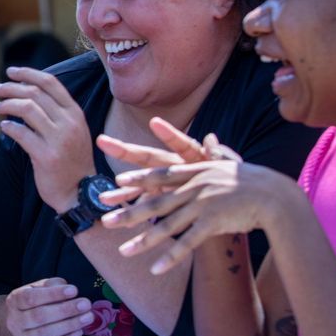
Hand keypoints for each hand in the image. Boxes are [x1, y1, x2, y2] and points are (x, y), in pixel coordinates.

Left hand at [0, 68, 93, 212]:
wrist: (80, 192)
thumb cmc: (71, 160)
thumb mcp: (72, 130)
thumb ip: (56, 112)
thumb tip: (26, 92)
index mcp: (75, 113)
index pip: (50, 83)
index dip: (28, 74)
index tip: (11, 72)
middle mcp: (69, 123)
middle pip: (35, 94)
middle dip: (11, 87)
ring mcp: (59, 139)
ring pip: (27, 109)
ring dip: (7, 105)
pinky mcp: (46, 156)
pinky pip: (22, 134)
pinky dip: (9, 127)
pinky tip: (3, 126)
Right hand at [3, 277, 91, 335]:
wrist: (24, 329)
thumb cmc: (37, 304)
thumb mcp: (40, 289)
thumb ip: (53, 286)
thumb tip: (70, 290)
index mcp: (15, 300)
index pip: (31, 297)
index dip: (53, 294)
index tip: (74, 290)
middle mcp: (15, 321)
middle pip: (39, 316)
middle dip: (65, 309)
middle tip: (86, 304)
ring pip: (45, 333)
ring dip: (69, 324)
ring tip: (88, 317)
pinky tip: (79, 332)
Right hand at [96, 118, 240, 206]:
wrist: (232, 213)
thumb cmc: (233, 189)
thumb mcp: (231, 173)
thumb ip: (221, 157)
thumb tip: (211, 138)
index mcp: (193, 158)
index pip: (181, 144)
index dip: (169, 134)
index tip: (155, 122)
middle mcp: (176, 167)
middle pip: (149, 158)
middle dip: (125, 151)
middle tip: (102, 140)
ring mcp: (167, 183)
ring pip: (140, 184)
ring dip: (121, 189)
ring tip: (103, 194)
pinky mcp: (165, 200)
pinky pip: (144, 202)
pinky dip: (130, 206)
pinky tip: (114, 209)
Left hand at [99, 161, 299, 273]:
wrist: (277, 197)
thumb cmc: (254, 181)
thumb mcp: (231, 165)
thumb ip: (217, 153)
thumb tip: (210, 139)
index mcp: (195, 172)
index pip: (161, 174)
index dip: (139, 179)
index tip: (118, 181)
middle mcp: (194, 187)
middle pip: (155, 201)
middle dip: (128, 213)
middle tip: (105, 221)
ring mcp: (202, 204)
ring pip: (166, 225)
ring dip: (143, 241)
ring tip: (123, 252)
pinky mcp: (212, 223)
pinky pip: (187, 243)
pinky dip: (170, 257)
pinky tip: (155, 268)